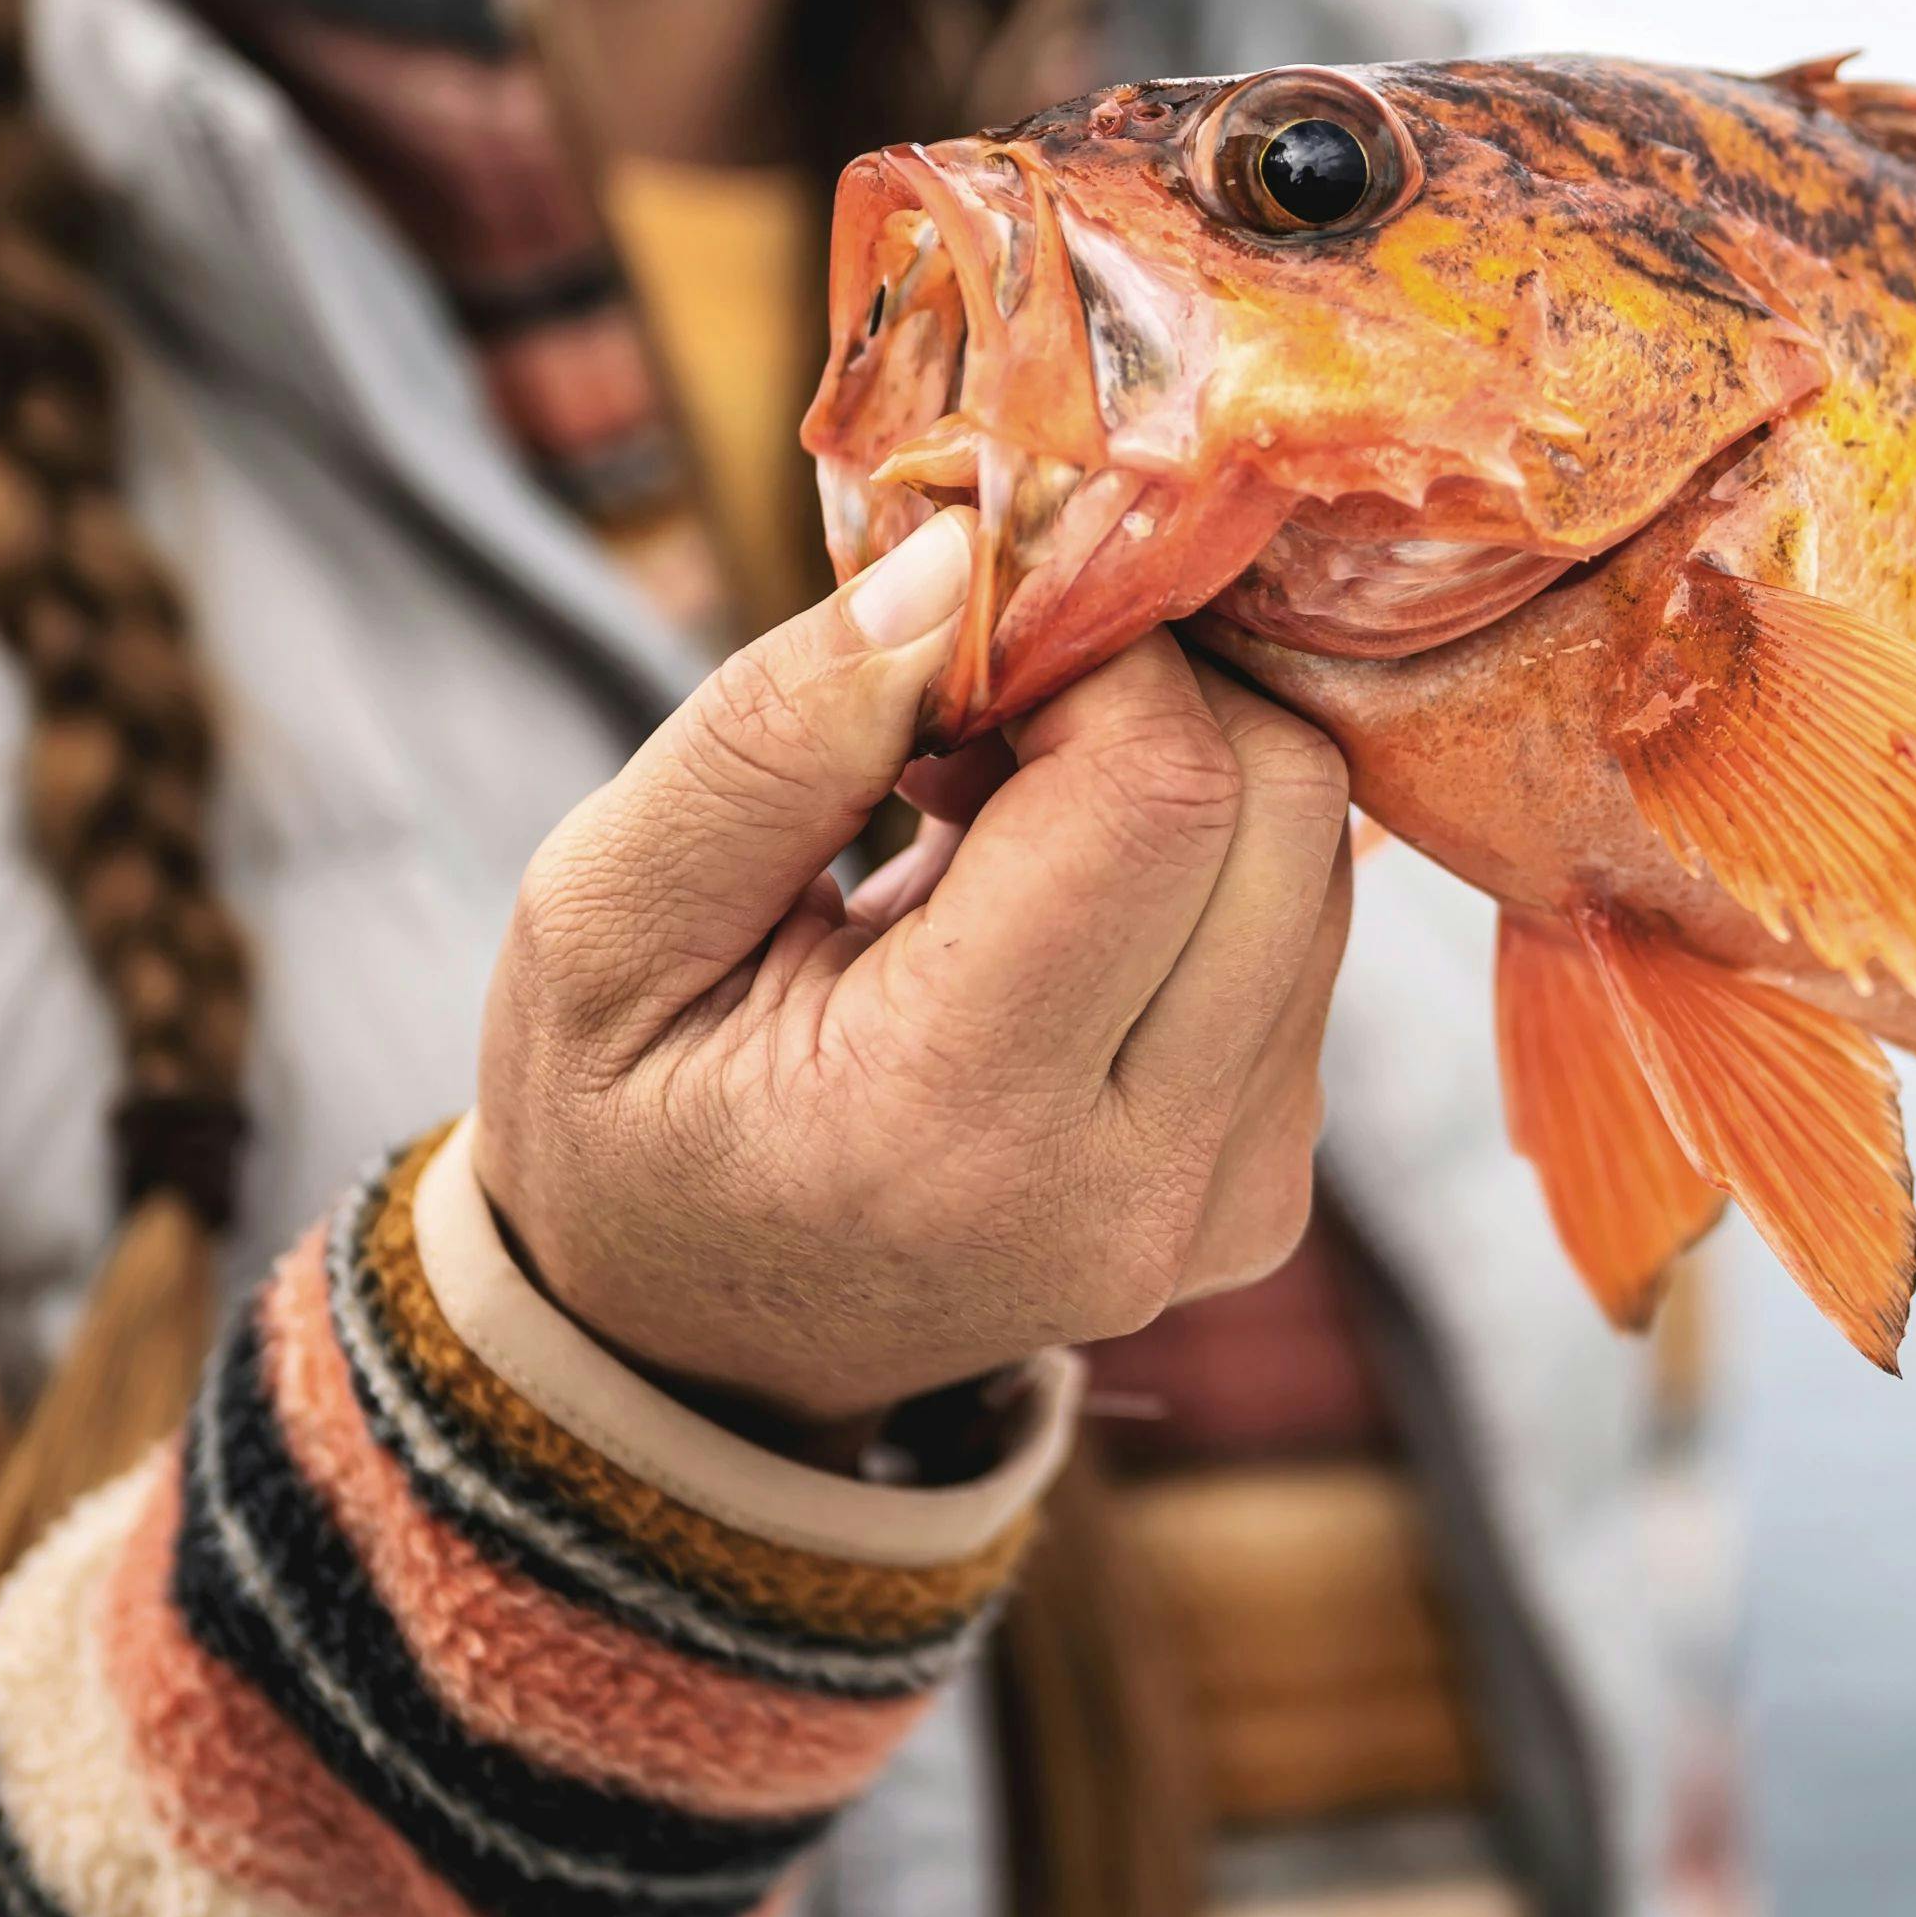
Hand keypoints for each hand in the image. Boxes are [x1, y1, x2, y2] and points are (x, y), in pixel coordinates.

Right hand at [476, 507, 1352, 1455]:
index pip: (1158, 791)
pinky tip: (1042, 902)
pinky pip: (1303, 935)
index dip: (1088, 651)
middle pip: (1280, 806)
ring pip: (1313, 857)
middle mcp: (1136, 1189)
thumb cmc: (622, 1121)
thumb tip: (957, 561)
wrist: (690, 1355)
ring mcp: (1226, 1204)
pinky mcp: (1268, 1187)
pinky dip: (1196, 867)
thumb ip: (774, 735)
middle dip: (1147, 695)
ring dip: (1173, 775)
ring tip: (980, 822)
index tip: (961, 649)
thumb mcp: (602, 922)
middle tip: (972, 721)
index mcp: (956, 1128)